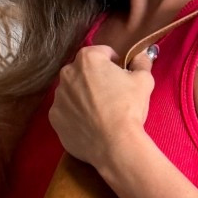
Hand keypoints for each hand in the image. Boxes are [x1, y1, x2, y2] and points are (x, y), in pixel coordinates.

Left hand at [50, 42, 156, 172]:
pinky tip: (89, 124)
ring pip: (72, 92)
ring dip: (83, 97)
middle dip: (95, 79)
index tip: (120, 77)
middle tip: (110, 96)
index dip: (114, 64)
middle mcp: (67, 73)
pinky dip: (75, 115)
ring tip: (99, 113)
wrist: (115, 145)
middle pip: (83, 71)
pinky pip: (66, 112)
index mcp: (87, 58)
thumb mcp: (143, 81)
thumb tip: (141, 56)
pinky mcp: (54, 117)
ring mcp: (58, 96)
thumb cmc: (129, 108)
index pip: (103, 53)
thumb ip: (141, 63)